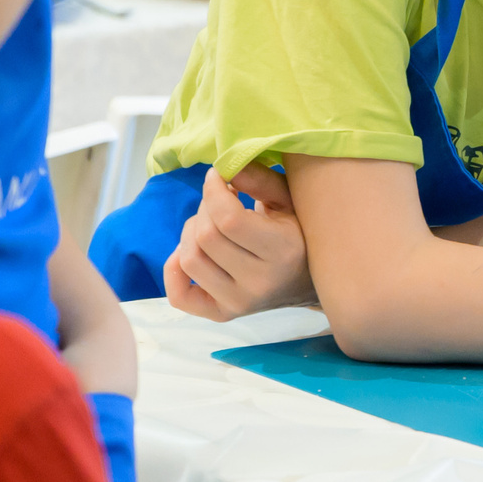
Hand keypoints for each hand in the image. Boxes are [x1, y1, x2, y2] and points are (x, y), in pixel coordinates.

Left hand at [165, 165, 318, 321]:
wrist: (308, 282)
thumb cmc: (299, 232)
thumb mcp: (288, 200)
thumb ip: (259, 180)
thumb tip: (224, 166)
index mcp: (283, 251)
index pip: (229, 219)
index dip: (214, 190)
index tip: (217, 176)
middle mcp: (260, 283)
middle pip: (205, 237)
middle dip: (205, 207)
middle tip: (218, 199)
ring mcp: (239, 303)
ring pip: (189, 260)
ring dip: (191, 231)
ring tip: (209, 223)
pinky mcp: (222, 314)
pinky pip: (180, 295)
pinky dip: (174, 269)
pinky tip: (188, 251)